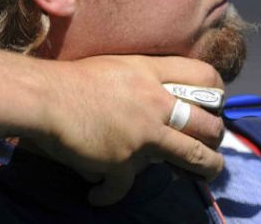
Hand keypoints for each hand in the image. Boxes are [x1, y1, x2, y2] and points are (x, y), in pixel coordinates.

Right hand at [29, 55, 225, 205]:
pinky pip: (126, 186)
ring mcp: (143, 136)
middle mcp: (155, 104)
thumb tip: (152, 102)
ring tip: (204, 173)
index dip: (217, 93)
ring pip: (193, 157)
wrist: (43, 98)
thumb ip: (139, 81)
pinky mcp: (123, 162)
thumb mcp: (114, 66)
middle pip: (207, 124)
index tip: (213, 104)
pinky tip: (98, 195)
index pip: (205, 78)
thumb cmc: (69, 78)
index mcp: (150, 73)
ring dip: (205, 168)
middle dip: (215, 136)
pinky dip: (108, 193)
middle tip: (210, 142)